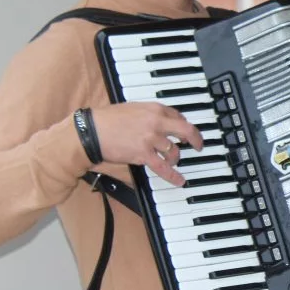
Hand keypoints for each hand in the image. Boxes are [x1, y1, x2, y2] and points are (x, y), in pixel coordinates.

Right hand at [89, 102, 204, 186]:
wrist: (91, 131)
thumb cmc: (107, 119)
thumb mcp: (132, 108)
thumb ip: (148, 114)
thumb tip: (160, 120)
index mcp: (154, 109)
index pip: (177, 116)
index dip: (183, 124)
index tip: (185, 130)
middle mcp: (157, 123)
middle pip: (185, 130)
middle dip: (195, 139)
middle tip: (198, 145)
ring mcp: (151, 139)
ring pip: (174, 151)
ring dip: (175, 158)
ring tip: (173, 161)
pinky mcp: (143, 155)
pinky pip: (163, 167)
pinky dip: (173, 175)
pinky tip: (179, 180)